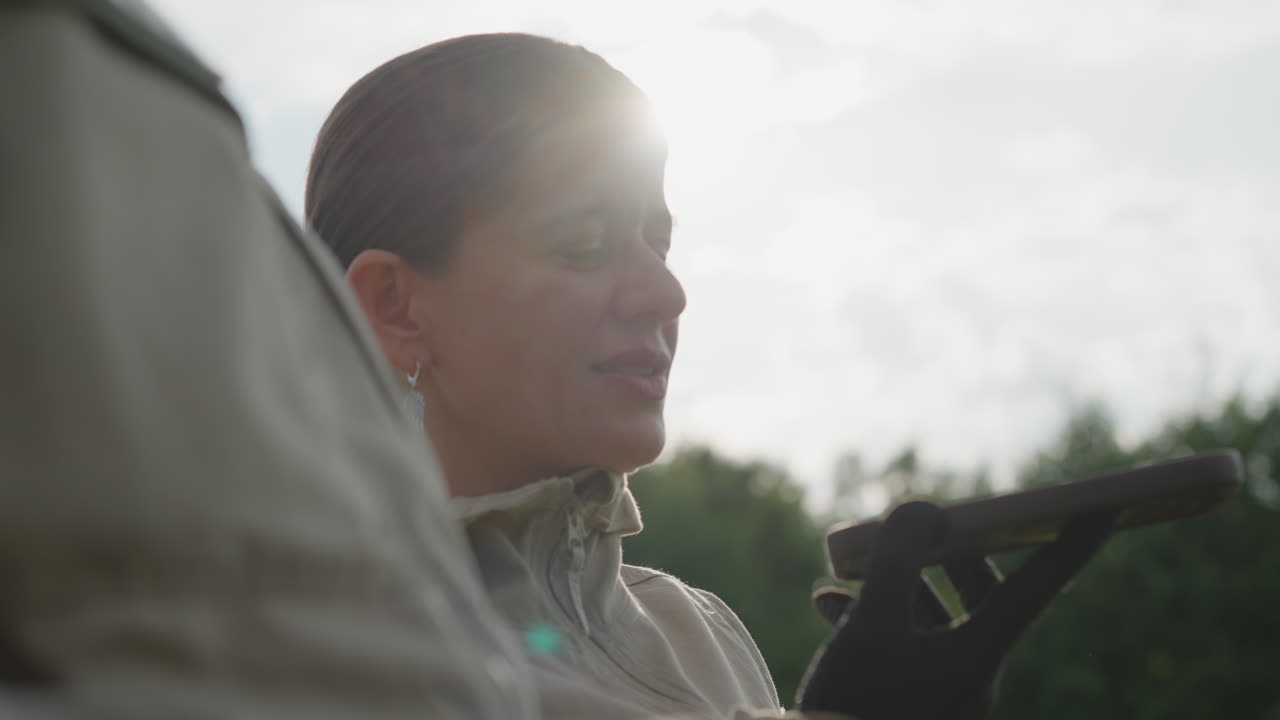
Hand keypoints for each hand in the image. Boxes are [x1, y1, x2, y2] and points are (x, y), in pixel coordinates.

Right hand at [796, 501, 1113, 719]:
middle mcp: (969, 669)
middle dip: (953, 553)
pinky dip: (871, 614)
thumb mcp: (870, 627)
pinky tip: (827, 601)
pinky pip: (901, 642)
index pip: (1038, 586)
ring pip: (933, 617)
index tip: (1107, 507)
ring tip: (852, 565)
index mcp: (978, 654)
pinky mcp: (908, 696)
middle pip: (982, 595)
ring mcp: (939, 685)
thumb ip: (897, 563)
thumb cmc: (859, 705)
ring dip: (897, 583)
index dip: (1072, 543)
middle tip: (928, 524)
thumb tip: (923, 510)